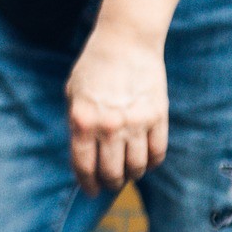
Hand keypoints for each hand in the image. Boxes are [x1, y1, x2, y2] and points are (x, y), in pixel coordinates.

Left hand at [66, 22, 168, 195]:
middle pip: (111, 173)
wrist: (126, 40)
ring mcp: (135, 123)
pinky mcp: (158, 117)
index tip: (91, 190)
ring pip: (136, 167)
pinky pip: (157, 153)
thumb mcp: (74, 92)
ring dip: (131, 175)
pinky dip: (152, 163)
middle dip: (109, 183)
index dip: (87, 183)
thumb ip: (76, 123)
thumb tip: (83, 154)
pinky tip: (146, 161)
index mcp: (82, 120)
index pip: (83, 166)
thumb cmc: (95, 65)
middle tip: (110, 183)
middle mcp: (108, 126)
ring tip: (128, 172)